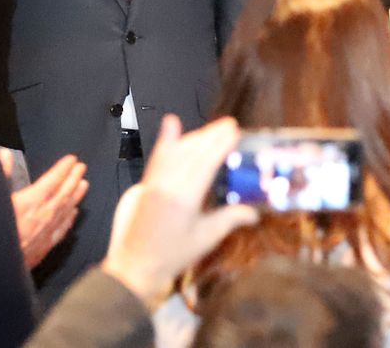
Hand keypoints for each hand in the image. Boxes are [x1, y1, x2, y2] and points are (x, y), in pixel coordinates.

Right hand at [6, 152, 87, 269]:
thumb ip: (0, 175)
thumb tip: (5, 154)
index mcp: (29, 202)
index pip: (52, 180)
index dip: (63, 169)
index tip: (72, 159)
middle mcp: (42, 216)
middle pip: (63, 194)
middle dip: (73, 179)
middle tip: (82, 168)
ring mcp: (44, 234)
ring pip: (65, 211)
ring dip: (76, 196)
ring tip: (84, 185)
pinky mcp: (42, 249)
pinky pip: (61, 230)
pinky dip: (69, 219)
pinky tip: (73, 214)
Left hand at [101, 116, 258, 307]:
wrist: (134, 267)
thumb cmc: (172, 256)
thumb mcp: (206, 239)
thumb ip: (230, 219)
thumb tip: (255, 212)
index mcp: (185, 198)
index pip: (205, 163)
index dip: (220, 145)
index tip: (235, 132)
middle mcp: (167, 185)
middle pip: (192, 152)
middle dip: (211, 135)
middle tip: (230, 124)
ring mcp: (154, 183)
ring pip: (176, 151)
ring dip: (195, 137)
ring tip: (212, 129)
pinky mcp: (145, 184)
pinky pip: (159, 157)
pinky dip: (167, 140)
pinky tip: (171, 123)